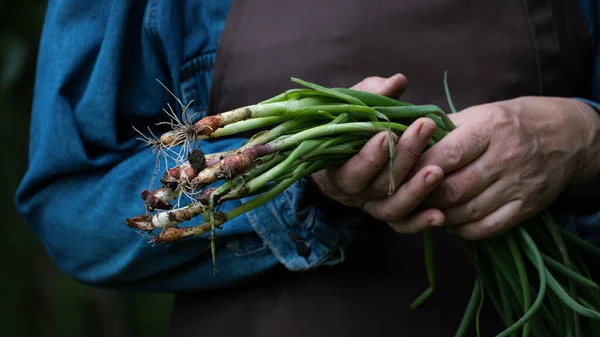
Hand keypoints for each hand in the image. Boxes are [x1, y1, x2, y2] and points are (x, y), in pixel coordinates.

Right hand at [310, 74, 444, 223]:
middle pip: (379, 184)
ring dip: (415, 191)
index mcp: (336, 168)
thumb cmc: (347, 125)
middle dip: (403, 157)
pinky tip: (440, 216)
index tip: (388, 133)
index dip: (369, 155)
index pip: (351, 168)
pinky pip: (404, 224)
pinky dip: (420, 222)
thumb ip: (372, 94)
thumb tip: (398, 81)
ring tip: (437, 171)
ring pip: (393, 208)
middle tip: (424, 128)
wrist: (342, 151)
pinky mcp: (390, 214)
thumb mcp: (353, 106)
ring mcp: (372, 206)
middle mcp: (353, 193)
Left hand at [395, 96, 599, 239]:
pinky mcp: (526, 207)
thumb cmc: (511, 122)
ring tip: (421, 211)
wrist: (566, 136)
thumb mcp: (480, 114)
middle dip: (423, 197)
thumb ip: (443, 129)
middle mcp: (504, 158)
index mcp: (489, 129)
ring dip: (437, 216)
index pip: (447, 155)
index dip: (418, 168)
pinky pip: (487, 228)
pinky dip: (461, 230)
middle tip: (404, 198)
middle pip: (453, 189)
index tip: (398, 173)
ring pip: (466, 212)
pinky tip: (448, 223)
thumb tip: (404, 143)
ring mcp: (517, 186)